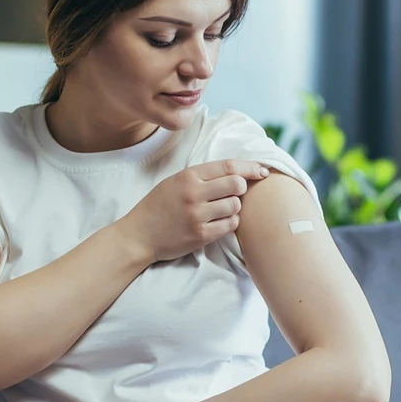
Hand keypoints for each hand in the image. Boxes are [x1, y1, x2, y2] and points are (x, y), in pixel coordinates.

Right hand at [117, 159, 269, 262]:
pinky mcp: (200, 235)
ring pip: (235, 206)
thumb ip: (202, 176)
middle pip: (236, 184)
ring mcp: (197, 215)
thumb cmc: (159, 206)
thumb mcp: (175, 181)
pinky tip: (219, 222)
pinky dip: (229, 223)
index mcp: (188, 176)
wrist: (139, 235)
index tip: (262, 170)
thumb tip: (236, 172)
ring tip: (222, 210)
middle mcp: (193, 194)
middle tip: (235, 194)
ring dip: (234, 208)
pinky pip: (230, 225)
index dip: (250, 167)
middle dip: (242, 188)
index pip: (228, 166)